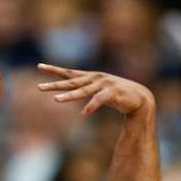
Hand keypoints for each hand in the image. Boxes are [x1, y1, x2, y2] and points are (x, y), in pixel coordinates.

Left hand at [37, 64, 154, 116]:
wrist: (140, 98)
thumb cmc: (117, 94)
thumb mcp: (98, 90)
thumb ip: (85, 88)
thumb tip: (69, 89)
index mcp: (90, 77)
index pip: (68, 73)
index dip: (54, 70)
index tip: (39, 66)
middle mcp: (95, 78)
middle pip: (71, 83)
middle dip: (54, 85)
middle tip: (39, 88)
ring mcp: (104, 85)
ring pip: (82, 91)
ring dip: (69, 96)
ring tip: (56, 100)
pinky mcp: (113, 93)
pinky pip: (98, 100)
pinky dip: (91, 107)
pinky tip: (83, 114)